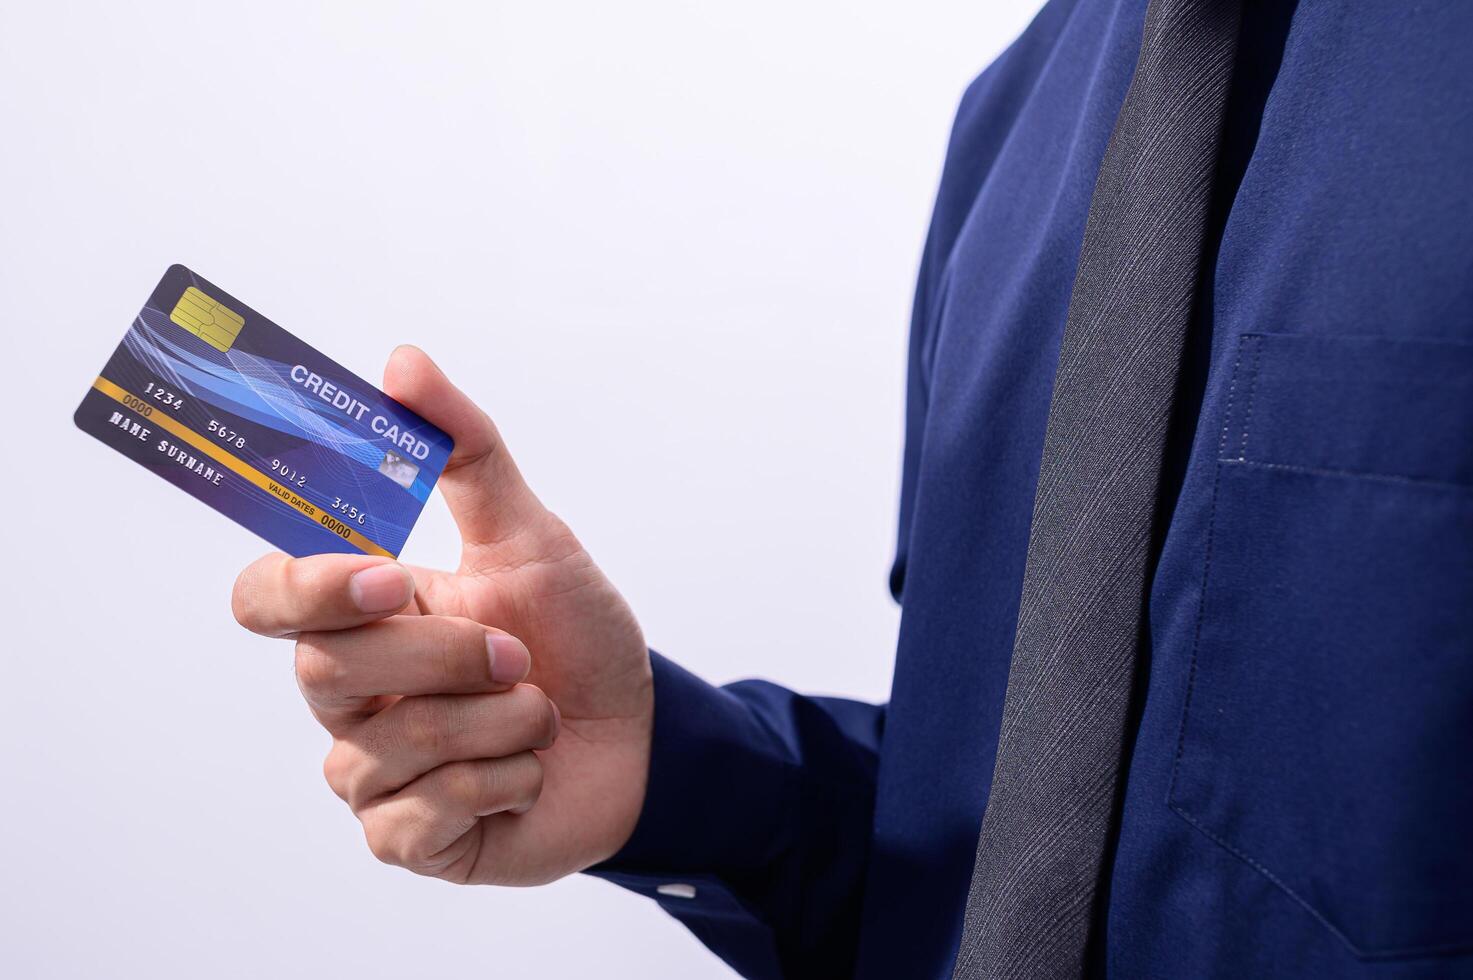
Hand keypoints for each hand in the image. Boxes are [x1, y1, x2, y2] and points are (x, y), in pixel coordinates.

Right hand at [231, 346, 652, 885]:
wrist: (642, 733)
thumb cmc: (575, 634)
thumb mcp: (532, 535)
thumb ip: (467, 450)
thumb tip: (400, 361)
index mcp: (364, 615)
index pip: (267, 598)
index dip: (306, 588)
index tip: (387, 574)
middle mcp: (351, 694)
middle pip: (327, 671)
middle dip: (446, 657)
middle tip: (517, 654)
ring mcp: (371, 771)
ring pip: (384, 748)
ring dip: (495, 722)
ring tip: (537, 713)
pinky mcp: (405, 839)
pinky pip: (419, 817)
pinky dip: (501, 783)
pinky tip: (528, 774)